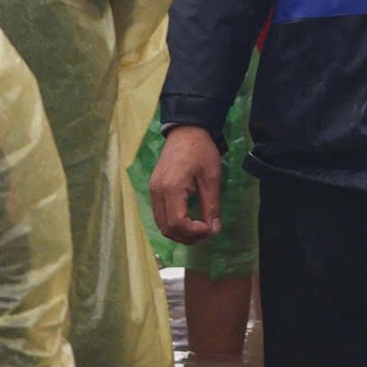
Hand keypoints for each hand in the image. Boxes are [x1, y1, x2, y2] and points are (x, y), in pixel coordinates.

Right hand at [149, 125, 221, 244]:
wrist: (186, 130)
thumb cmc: (201, 151)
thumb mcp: (212, 177)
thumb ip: (212, 206)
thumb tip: (214, 230)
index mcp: (171, 189)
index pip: (177, 223)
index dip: (193, 232)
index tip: (209, 229)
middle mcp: (157, 192)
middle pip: (166, 228)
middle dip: (186, 237)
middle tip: (206, 233)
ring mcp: (152, 191)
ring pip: (161, 224)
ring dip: (179, 232)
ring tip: (199, 229)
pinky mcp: (154, 189)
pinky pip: (160, 214)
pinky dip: (173, 223)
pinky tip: (188, 220)